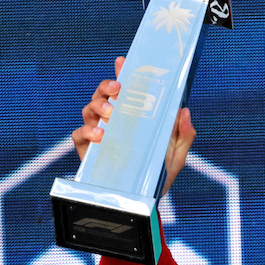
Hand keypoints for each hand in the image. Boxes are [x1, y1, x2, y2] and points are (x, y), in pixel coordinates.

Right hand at [71, 56, 196, 193]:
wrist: (143, 202)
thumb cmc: (158, 176)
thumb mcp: (176, 157)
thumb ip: (183, 135)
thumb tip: (185, 111)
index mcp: (132, 118)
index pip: (125, 91)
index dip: (121, 73)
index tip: (122, 61)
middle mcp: (113, 122)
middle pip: (102, 95)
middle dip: (107, 87)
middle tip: (118, 90)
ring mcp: (98, 135)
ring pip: (89, 109)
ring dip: (99, 106)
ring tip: (112, 116)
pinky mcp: (87, 151)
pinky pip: (78, 134)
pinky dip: (87, 132)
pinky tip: (100, 136)